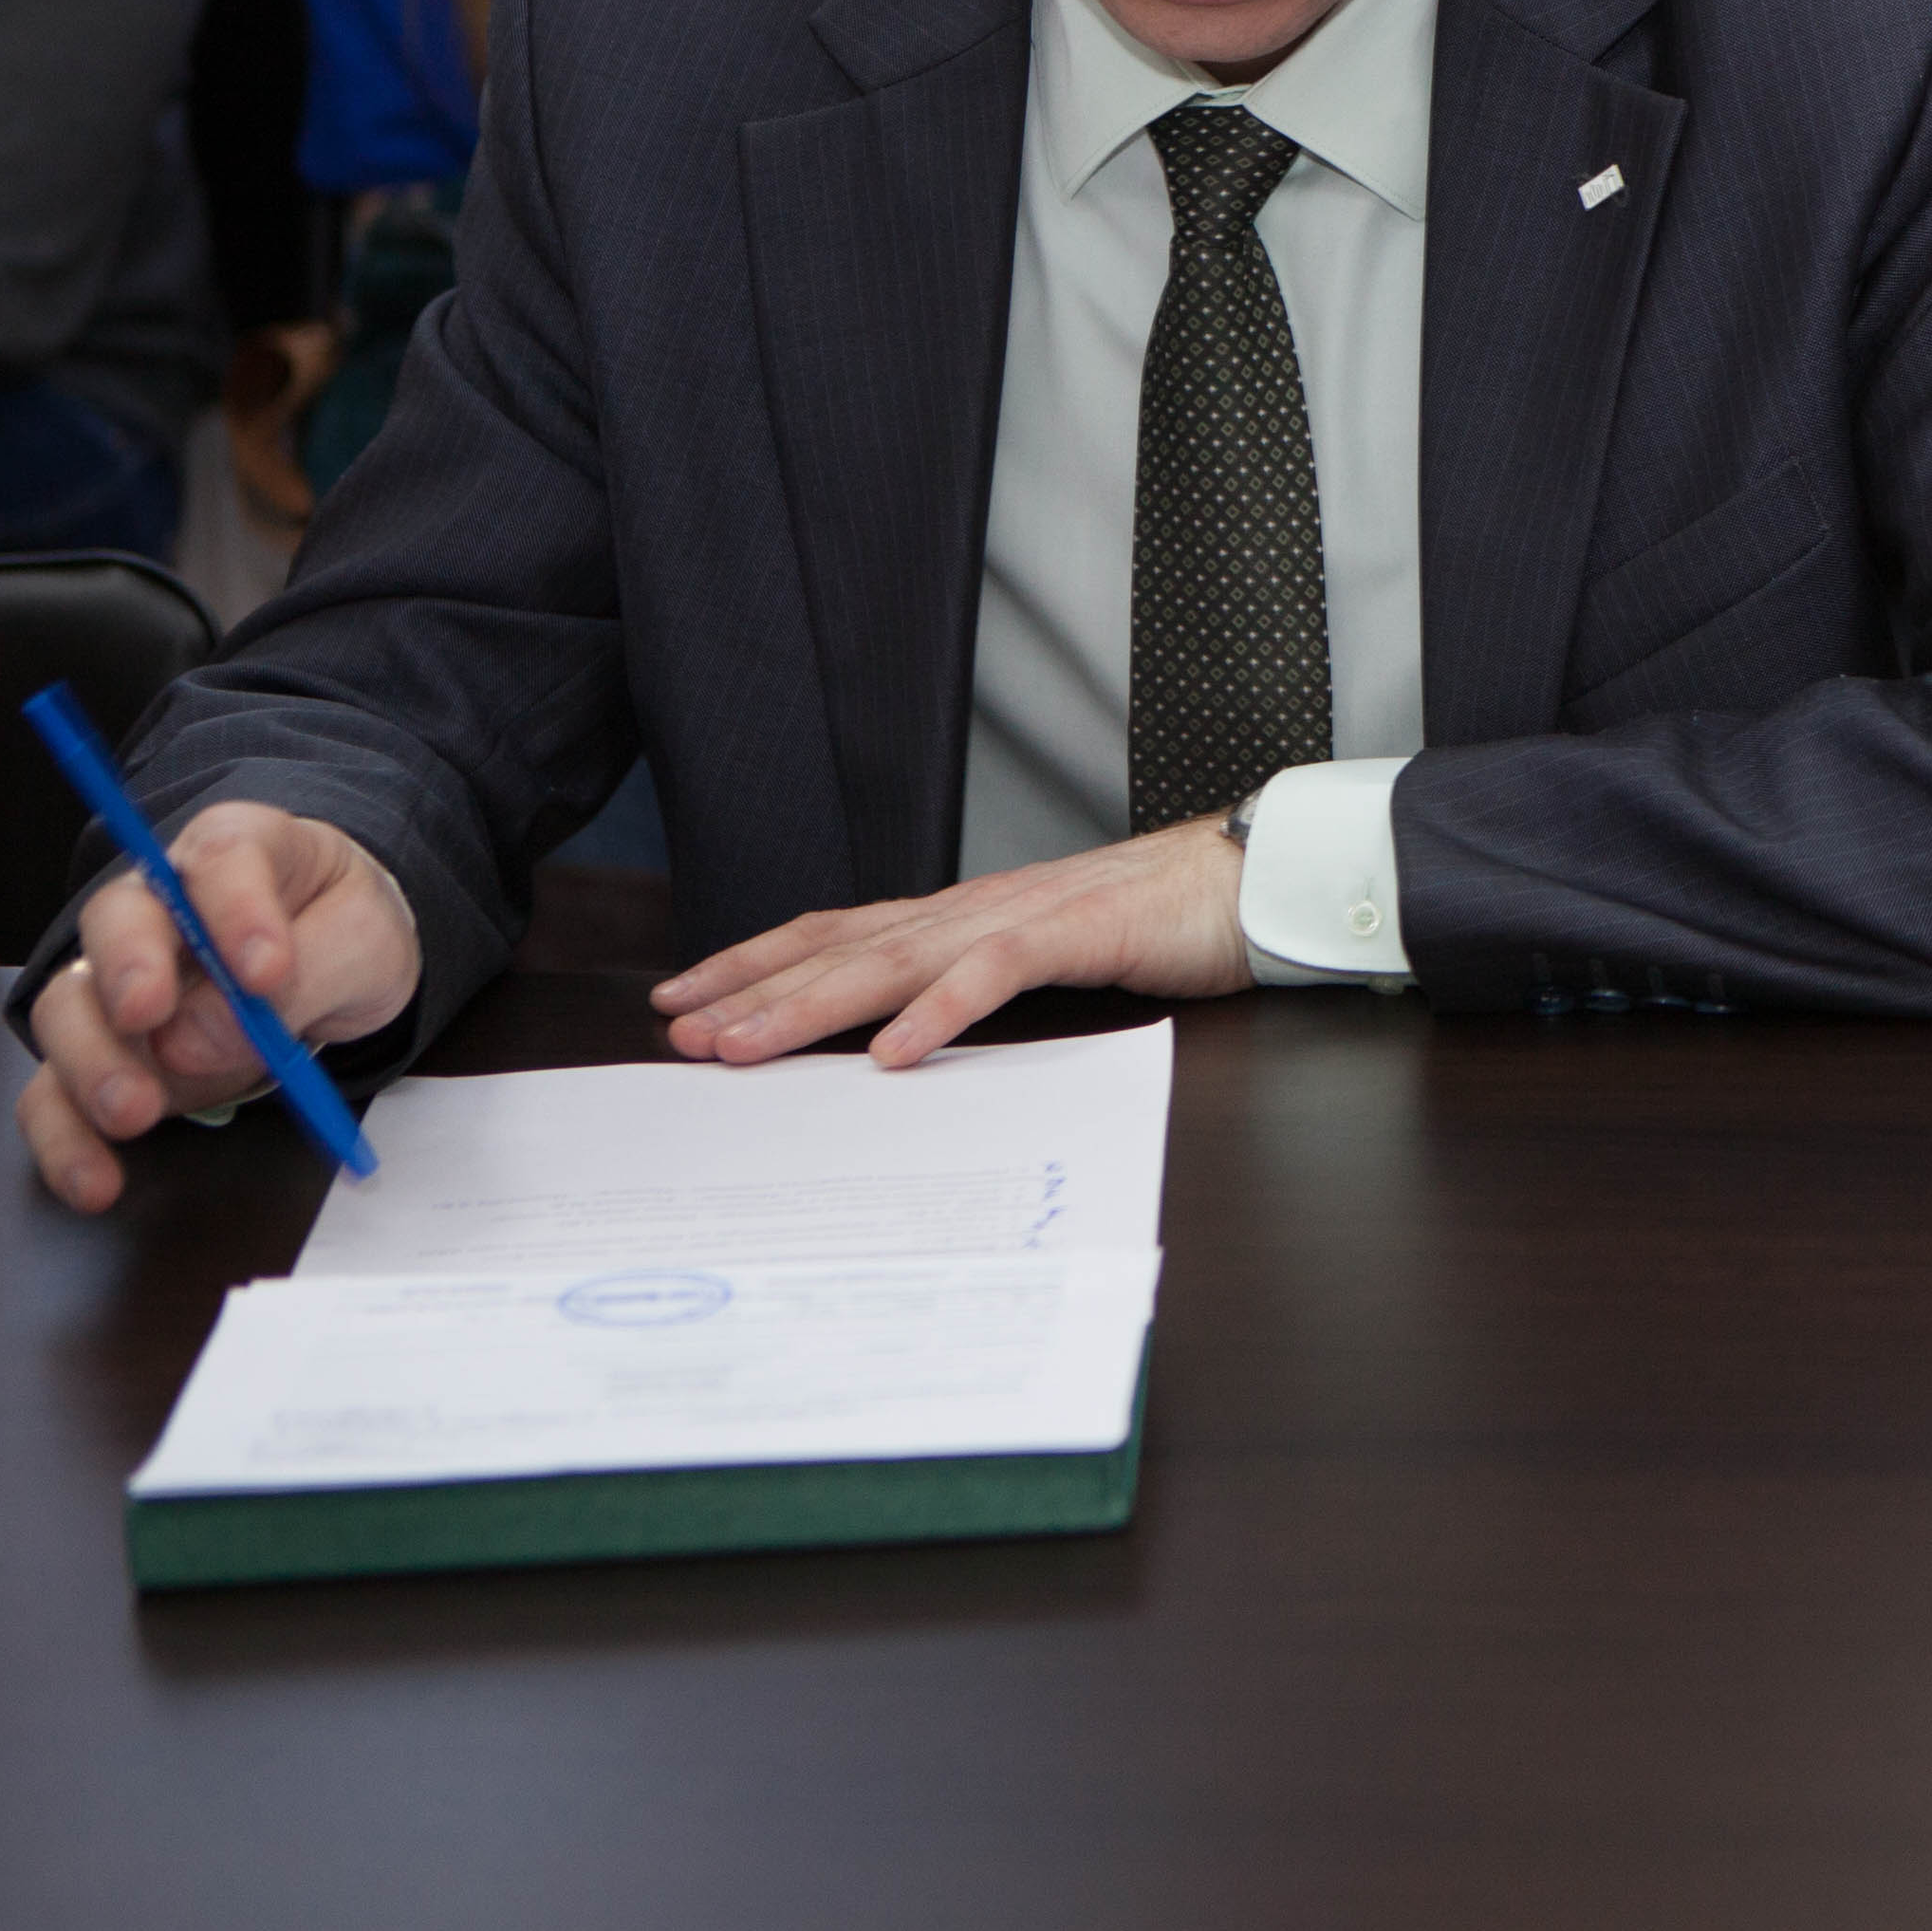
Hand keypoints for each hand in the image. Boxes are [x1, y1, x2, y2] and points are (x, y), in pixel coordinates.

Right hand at [15, 804, 420, 1213]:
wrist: (332, 961)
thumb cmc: (344, 930)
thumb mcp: (367, 940)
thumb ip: (309, 971)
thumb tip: (199, 1036)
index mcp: (237, 850)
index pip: (224, 856)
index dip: (236, 910)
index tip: (266, 973)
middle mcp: (158, 906)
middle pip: (115, 921)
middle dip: (127, 972)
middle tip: (151, 1019)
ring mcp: (118, 979)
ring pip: (70, 1006)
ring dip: (92, 1062)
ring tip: (135, 1113)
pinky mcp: (104, 1052)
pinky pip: (56, 1091)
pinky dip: (66, 1138)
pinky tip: (96, 1180)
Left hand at [653, 813, 1255, 1069]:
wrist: (1252, 878)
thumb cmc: (1158, 923)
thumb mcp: (1045, 956)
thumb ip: (977, 979)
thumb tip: (901, 1032)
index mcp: (964, 913)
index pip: (838, 931)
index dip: (757, 961)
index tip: (685, 997)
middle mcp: (975, 906)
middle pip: (844, 946)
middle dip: (754, 990)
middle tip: (679, 1031)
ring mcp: (1022, 914)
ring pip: (895, 960)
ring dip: (813, 1004)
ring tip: (746, 1044)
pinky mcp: (1078, 930)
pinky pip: (995, 973)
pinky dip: (939, 1011)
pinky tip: (894, 1052)